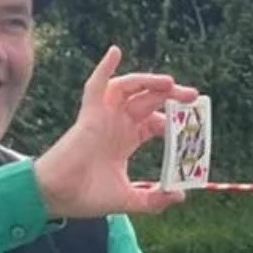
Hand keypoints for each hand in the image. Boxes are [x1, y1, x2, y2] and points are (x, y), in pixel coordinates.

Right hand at [34, 45, 195, 218]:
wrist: (59, 197)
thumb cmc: (87, 196)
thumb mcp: (129, 198)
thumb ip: (154, 200)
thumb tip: (180, 195)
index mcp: (125, 140)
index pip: (154, 123)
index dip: (173, 121)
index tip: (192, 124)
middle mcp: (116, 125)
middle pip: (148, 102)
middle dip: (171, 96)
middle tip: (193, 96)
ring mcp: (103, 117)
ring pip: (129, 89)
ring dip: (149, 82)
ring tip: (170, 83)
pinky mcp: (89, 115)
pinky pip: (96, 85)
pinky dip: (104, 68)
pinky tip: (115, 52)